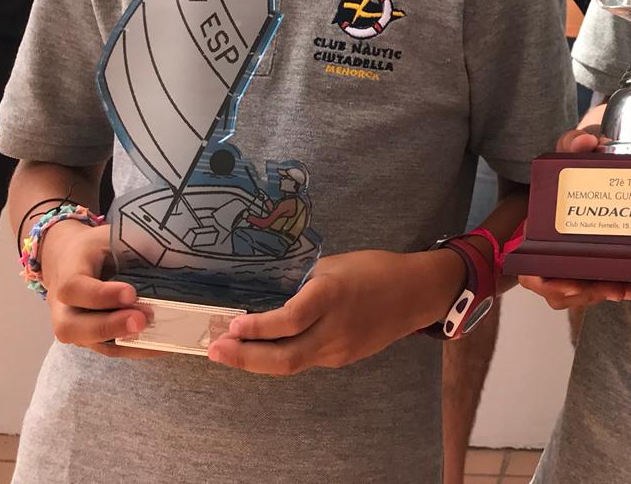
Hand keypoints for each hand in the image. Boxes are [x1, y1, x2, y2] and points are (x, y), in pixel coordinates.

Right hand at [37, 218, 163, 359]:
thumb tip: (179, 258)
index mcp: (68, 269)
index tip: (131, 293)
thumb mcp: (115, 235)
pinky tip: (163, 344)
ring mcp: (75, 325)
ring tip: (159, 337)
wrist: (74, 257)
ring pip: (90, 343)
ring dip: (125, 342)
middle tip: (141, 321)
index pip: (73, 287)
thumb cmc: (101, 245)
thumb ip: (137, 246)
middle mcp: (64, 304)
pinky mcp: (92, 338)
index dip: (100, 294)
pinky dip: (136, 349)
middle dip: (108, 326)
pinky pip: (109, 350)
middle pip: (70, 326)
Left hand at [207, 249, 459, 374]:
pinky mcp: (342, 358)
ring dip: (255, 361)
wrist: (416, 293)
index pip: (290, 321)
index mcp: (332, 297)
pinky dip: (279, 356)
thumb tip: (269, 301)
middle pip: (284, 358)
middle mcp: (334, 329)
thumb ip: (304, 286)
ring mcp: (339, 349)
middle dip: (244, 358)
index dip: (257, 328)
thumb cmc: (374, 269)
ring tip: (227, 354)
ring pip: (291, 364)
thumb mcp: (334, 266)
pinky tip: (260, 350)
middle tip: (214, 351)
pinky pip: (305, 360)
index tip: (231, 325)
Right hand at [516, 124, 630, 308]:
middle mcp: (544, 253)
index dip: (548, 283)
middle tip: (613, 288)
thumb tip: (587, 141)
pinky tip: (630, 285)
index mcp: (535, 232)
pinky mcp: (583, 266)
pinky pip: (589, 287)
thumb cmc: (568, 170)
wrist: (578, 177)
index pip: (531, 270)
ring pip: (574, 293)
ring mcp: (563, 263)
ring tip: (626, 288)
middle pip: (556, 290)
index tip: (573, 282)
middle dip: (584, 293)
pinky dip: (608, 288)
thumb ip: (572, 143)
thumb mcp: (566, 153)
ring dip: (599, 294)